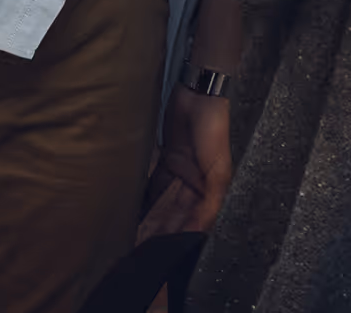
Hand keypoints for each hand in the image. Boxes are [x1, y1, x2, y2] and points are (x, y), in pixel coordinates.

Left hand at [139, 85, 232, 236]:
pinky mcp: (166, 161)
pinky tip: (131, 210)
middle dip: (161, 232)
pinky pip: (153, 185)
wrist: (198, 95)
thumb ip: (210, 201)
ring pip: (163, 203)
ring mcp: (180, 173)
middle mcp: (195, 184)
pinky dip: (143, 198)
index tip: (164, 254)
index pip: (194, 220)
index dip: (180, 236)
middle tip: (141, 250)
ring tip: (133, 237)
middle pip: (175, 214)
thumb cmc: (214, 128)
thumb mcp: (219, 170)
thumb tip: (199, 229)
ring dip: (150, 219)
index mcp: (211, 190)